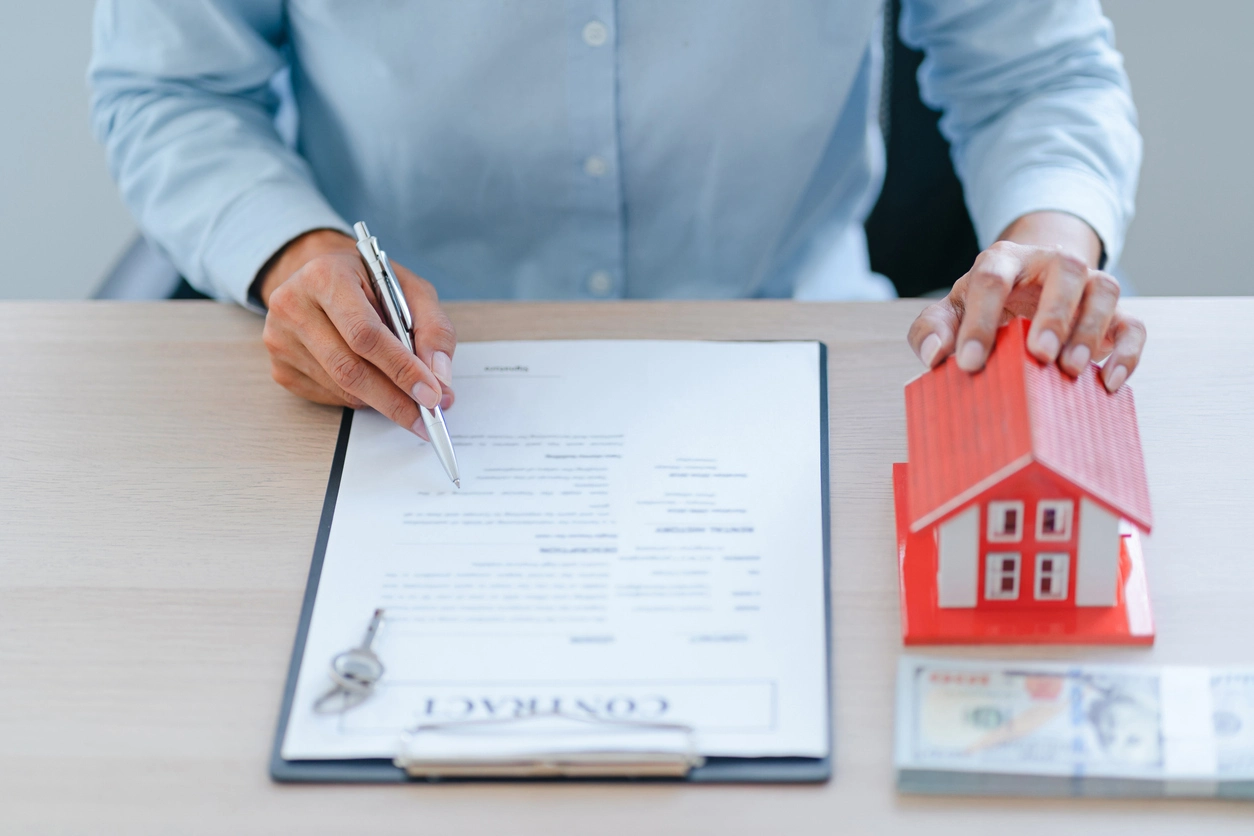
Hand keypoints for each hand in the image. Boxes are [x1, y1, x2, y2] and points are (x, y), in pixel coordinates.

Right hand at [258, 229, 455, 437]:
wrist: (320, 277)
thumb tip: (439, 378)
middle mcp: (293, 305)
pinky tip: (376, 386)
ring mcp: (280, 339)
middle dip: (395, 399)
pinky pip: (329, 396)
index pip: (365, 334)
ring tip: (411, 402)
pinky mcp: (280, 368)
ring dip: (382, 402)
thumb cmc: (369, 283)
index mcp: (325, 276)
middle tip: (427, 417)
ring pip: (341, 388)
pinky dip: (360, 399)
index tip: (432, 395)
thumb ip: (433, 328)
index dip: (401, 368)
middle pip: (349, 368)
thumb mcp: (410, 289)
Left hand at [907, 212, 1145, 391]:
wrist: (1027, 291)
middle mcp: (1051, 263)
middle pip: (1065, 269)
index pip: (991, 278)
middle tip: (1040, 354)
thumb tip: (934, 356)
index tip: (970, 363)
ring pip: (1104, 290)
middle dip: (1054, 312)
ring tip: (1070, 369)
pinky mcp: (1114, 315)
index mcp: (1003, 260)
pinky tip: (1108, 382)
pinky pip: (1132, 325)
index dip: (980, 321)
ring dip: (1091, 330)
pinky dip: (1127, 353)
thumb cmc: (983, 306)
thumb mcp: (951, 312)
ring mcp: (1087, 286)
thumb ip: (932, 329)